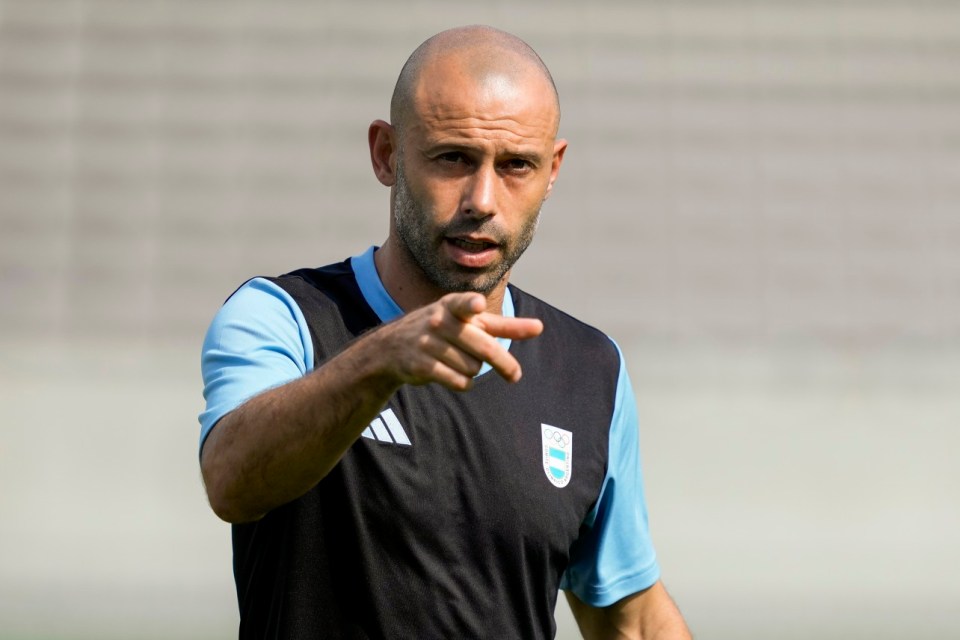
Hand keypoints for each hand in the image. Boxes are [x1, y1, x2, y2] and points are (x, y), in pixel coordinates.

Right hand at [375, 292, 543, 390]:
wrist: (392, 347)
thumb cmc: (443, 329)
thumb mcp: (468, 321)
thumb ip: (503, 325)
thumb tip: (539, 327)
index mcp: (453, 305)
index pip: (465, 304)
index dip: (471, 304)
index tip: (477, 305)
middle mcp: (439, 321)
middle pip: (485, 348)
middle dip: (504, 364)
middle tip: (515, 376)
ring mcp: (429, 343)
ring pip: (473, 368)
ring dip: (473, 370)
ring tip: (458, 361)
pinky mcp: (422, 365)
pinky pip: (459, 382)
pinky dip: (464, 383)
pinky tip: (454, 375)